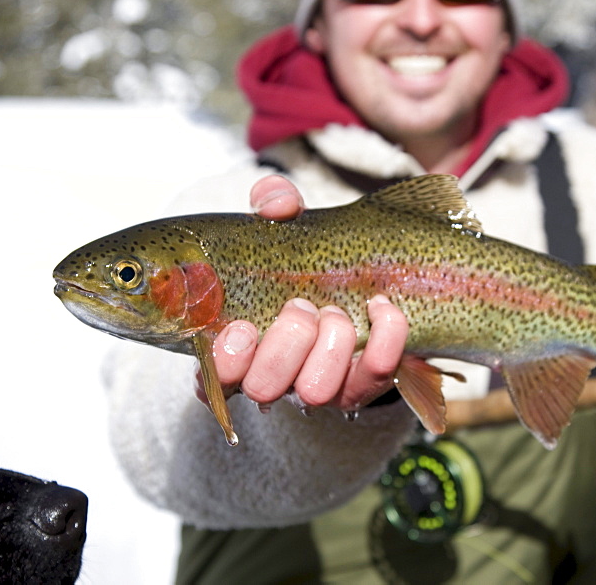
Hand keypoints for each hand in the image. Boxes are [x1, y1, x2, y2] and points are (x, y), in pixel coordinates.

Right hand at [196, 175, 409, 411]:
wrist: (363, 278)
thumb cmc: (306, 258)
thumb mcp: (284, 225)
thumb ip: (273, 203)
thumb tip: (278, 206)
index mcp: (240, 347)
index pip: (212, 382)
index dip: (225, 362)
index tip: (241, 327)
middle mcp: (276, 376)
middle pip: (263, 388)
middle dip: (283, 345)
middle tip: (300, 306)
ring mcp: (320, 385)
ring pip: (315, 392)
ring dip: (328, 347)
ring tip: (335, 312)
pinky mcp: (364, 383)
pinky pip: (375, 374)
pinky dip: (383, 338)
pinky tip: (381, 306)